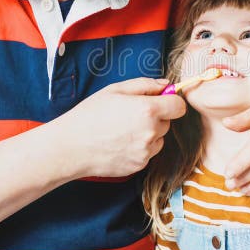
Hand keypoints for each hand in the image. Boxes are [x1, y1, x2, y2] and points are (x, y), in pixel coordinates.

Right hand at [48, 77, 185, 177]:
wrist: (70, 147)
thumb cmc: (89, 115)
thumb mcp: (115, 90)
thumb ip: (145, 85)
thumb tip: (166, 84)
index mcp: (147, 110)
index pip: (179, 106)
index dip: (171, 102)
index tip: (161, 101)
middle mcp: (150, 132)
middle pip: (168, 122)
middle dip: (156, 117)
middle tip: (131, 115)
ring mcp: (145, 151)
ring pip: (159, 138)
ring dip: (149, 133)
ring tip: (123, 130)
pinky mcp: (139, 165)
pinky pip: (148, 153)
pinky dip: (140, 147)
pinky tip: (120, 143)